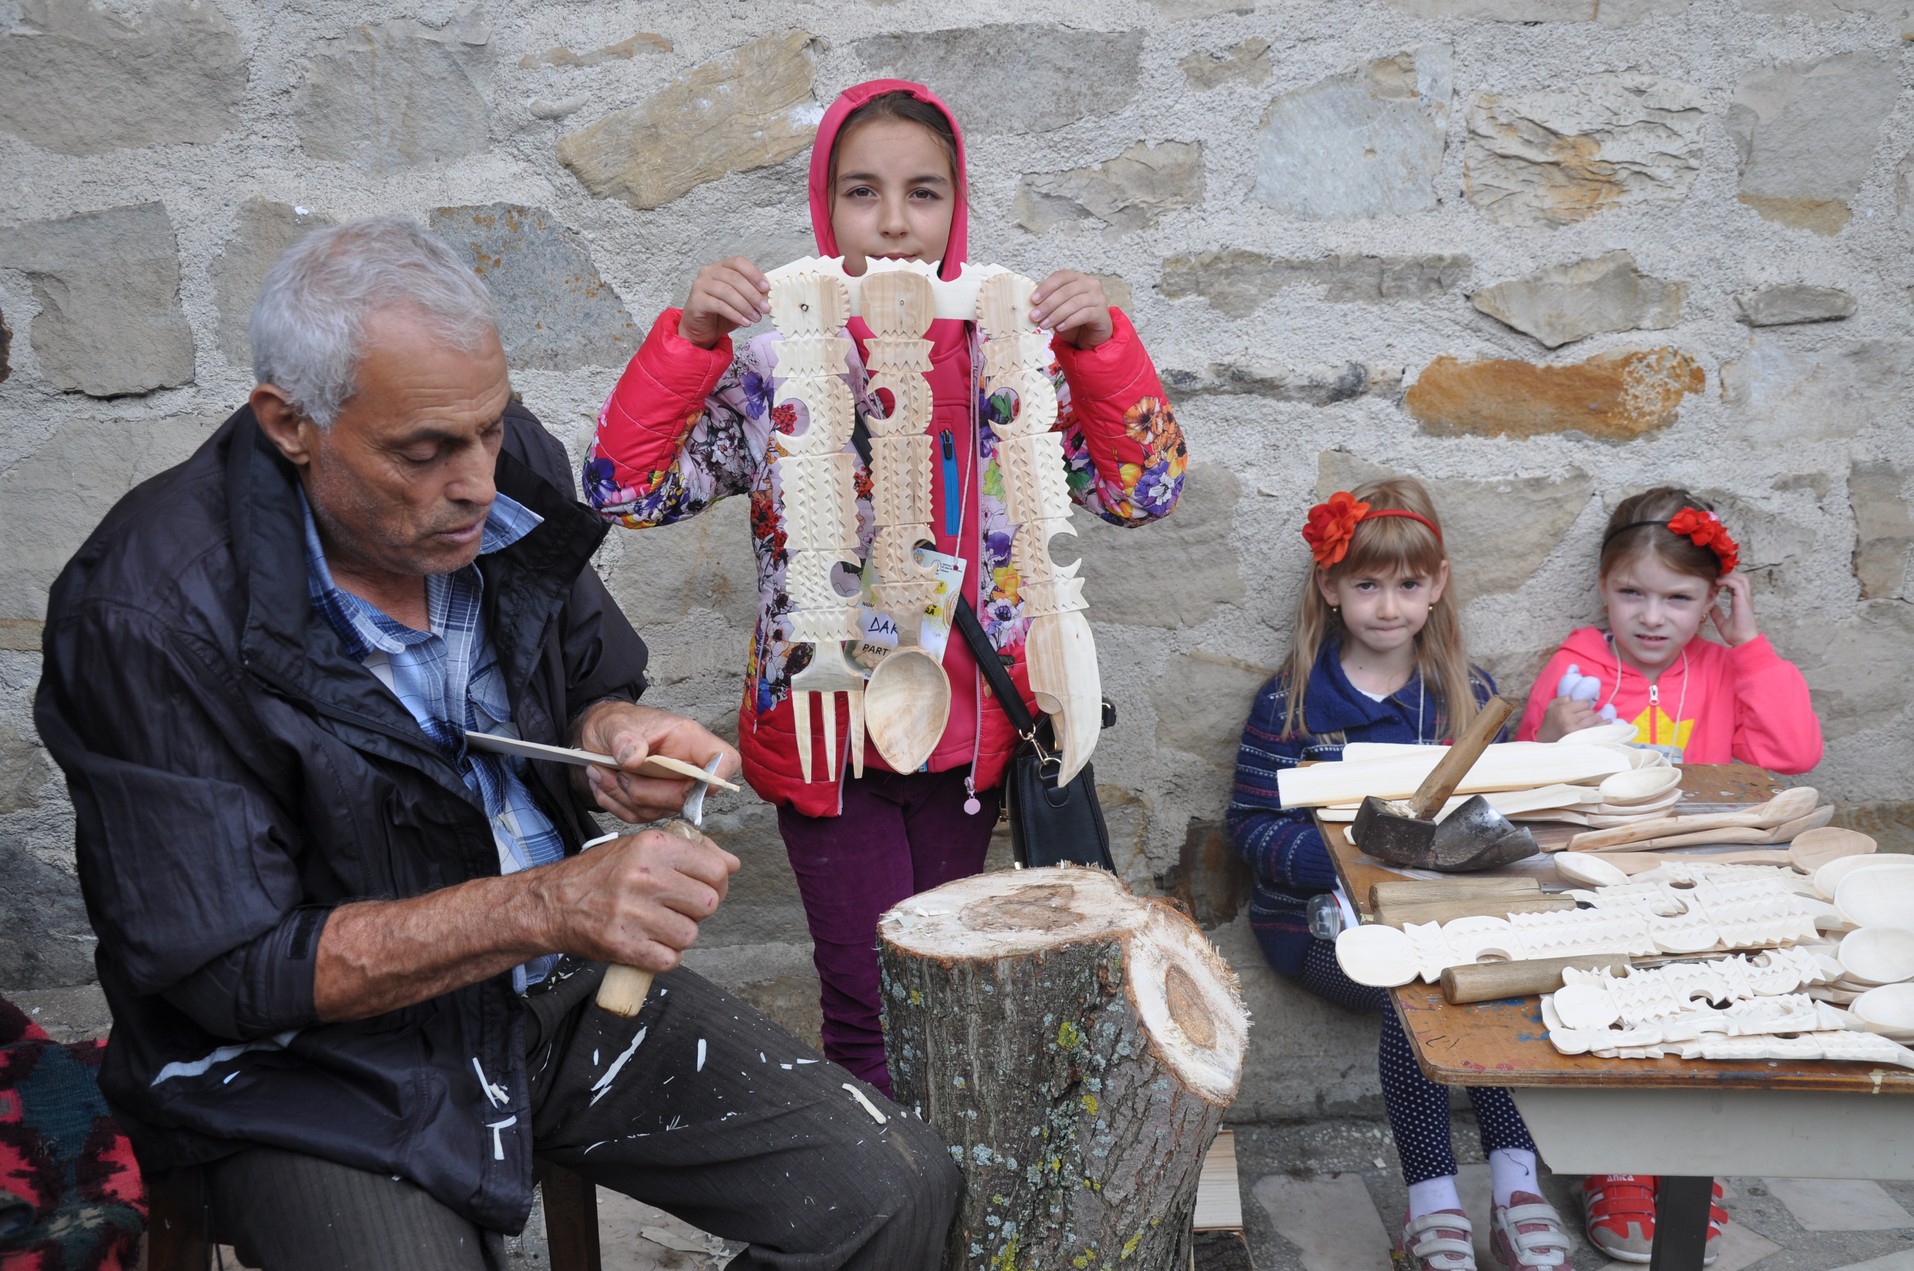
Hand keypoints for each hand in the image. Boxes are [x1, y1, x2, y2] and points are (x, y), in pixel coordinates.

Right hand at [534, 825, 741, 972]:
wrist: (551, 903)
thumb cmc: (599, 874)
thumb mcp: (640, 848)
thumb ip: (688, 852)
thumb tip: (731, 864)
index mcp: (653, 847)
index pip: (716, 869)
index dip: (718, 883)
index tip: (706, 888)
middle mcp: (645, 877)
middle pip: (708, 903)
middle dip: (699, 911)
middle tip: (681, 910)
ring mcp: (634, 912)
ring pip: (690, 934)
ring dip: (680, 936)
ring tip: (659, 927)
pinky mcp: (623, 944)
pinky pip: (670, 959)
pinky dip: (664, 957)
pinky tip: (649, 944)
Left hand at [571, 701, 741, 822]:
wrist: (598, 737)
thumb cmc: (615, 724)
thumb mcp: (615, 724)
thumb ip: (624, 739)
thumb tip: (635, 759)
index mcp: (691, 741)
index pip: (725, 762)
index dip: (713, 777)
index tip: (678, 777)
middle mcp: (687, 768)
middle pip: (687, 797)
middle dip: (645, 791)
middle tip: (617, 773)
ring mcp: (672, 790)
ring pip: (657, 811)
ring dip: (622, 796)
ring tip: (599, 772)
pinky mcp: (654, 805)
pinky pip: (638, 817)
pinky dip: (615, 803)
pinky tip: (603, 783)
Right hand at [677, 257, 768, 348]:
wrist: (702, 328)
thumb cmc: (722, 312)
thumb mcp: (741, 301)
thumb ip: (752, 294)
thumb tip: (767, 294)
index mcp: (722, 266)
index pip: (739, 262)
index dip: (754, 274)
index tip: (766, 288)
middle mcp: (709, 271)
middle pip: (735, 278)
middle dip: (753, 294)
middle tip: (765, 308)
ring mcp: (701, 285)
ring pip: (727, 292)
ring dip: (745, 306)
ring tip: (756, 318)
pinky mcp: (696, 300)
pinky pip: (719, 305)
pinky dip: (735, 314)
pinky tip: (745, 322)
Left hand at [1030, 270, 1114, 349]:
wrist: (1090, 336)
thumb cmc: (1072, 320)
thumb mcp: (1057, 309)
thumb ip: (1047, 302)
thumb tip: (1031, 303)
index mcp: (1077, 278)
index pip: (1060, 276)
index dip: (1046, 287)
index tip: (1033, 300)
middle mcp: (1090, 284)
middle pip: (1066, 290)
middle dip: (1048, 304)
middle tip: (1034, 316)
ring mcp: (1098, 297)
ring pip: (1074, 303)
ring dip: (1056, 315)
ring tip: (1044, 325)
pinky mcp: (1102, 312)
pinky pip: (1084, 314)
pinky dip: (1069, 321)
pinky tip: (1059, 327)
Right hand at [1536, 695, 1599, 742]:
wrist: (1545, 741)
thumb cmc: (1550, 722)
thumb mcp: (1551, 706)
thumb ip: (1563, 699)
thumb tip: (1576, 696)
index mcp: (1562, 710)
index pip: (1584, 703)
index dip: (1583, 706)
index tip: (1579, 710)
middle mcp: (1569, 720)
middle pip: (1590, 712)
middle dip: (1589, 713)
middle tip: (1583, 717)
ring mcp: (1576, 731)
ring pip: (1595, 719)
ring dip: (1595, 719)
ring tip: (1589, 721)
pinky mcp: (1582, 739)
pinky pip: (1598, 729)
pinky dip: (1604, 724)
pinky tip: (1608, 721)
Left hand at [1709, 572, 1758, 646]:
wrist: (1743, 641)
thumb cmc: (1735, 634)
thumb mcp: (1721, 622)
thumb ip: (1717, 613)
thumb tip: (1711, 606)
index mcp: (1741, 602)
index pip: (1737, 584)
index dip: (1726, 580)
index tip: (1714, 583)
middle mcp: (1744, 598)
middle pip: (1741, 577)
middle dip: (1728, 575)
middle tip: (1715, 578)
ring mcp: (1745, 599)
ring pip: (1742, 578)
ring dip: (1728, 576)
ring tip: (1716, 580)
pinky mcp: (1743, 601)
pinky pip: (1737, 585)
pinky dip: (1727, 581)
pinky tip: (1718, 584)